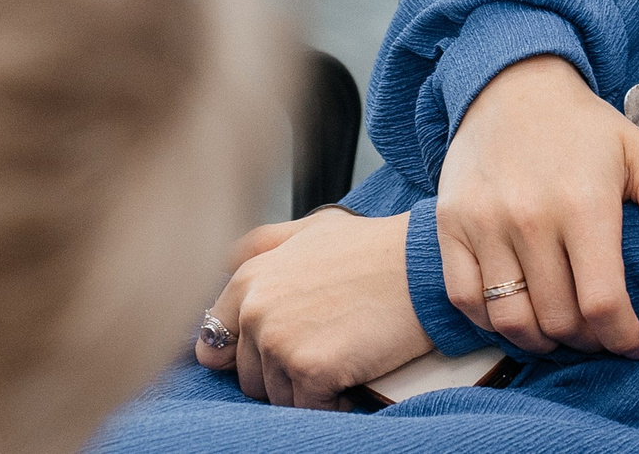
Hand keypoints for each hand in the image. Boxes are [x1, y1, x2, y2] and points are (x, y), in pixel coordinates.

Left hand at [198, 208, 425, 408]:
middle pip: (249, 375)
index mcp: (249, 278)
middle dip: (283, 373)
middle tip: (326, 345)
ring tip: (344, 355)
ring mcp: (279, 340)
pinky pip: (309, 409)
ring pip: (278, 396)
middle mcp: (255, 309)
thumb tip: (223, 267)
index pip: (215, 340)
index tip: (278, 351)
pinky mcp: (310, 369)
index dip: (245, 354)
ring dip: (308, 388)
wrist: (423, 266)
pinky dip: (333, 401)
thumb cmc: (374, 249)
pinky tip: (354, 373)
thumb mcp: (311, 229)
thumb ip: (262, 246)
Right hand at [435, 55, 638, 360]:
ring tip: (561, 333)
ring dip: (541, 342)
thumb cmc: (583, 126)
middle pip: (559, 319)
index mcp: (583, 203)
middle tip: (600, 334)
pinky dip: (491, 323)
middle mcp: (530, 217)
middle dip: (588, 341)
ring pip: (511, 319)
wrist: (512, 84)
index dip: (623, 337)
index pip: (602, 302)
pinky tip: (518, 314)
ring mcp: (484, 223)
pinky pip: (466, 299)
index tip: (635, 344)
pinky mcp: (451, 224)